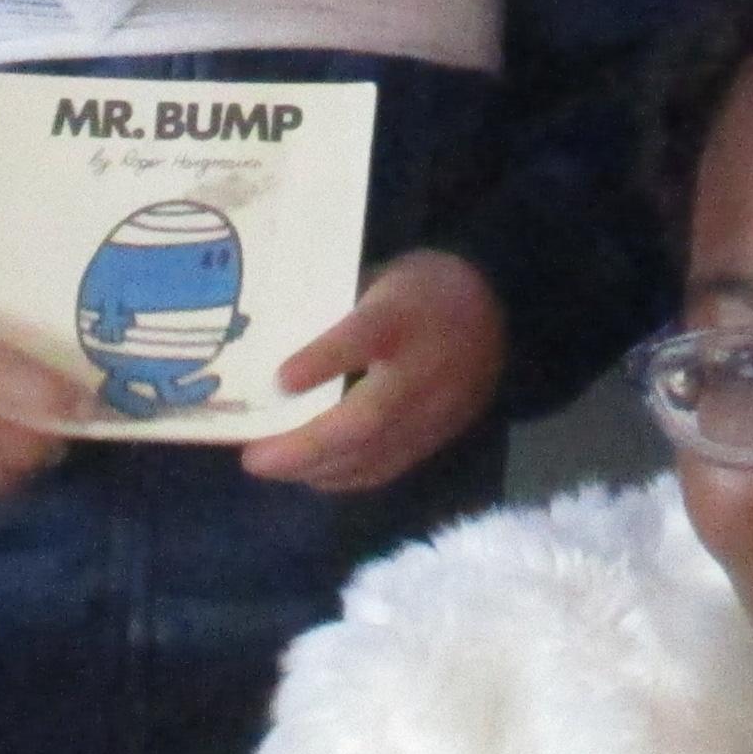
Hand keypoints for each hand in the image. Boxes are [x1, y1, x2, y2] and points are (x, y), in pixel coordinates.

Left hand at [245, 252, 507, 496]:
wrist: (498, 313)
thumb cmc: (422, 288)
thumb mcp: (382, 275)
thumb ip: (339, 310)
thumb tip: (277, 350)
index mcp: (403, 313)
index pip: (365, 336)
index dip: (323, 361)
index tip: (279, 382)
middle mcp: (422, 368)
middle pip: (366, 417)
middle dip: (305, 446)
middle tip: (254, 458)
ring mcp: (435, 409)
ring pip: (374, 453)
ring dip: (317, 468)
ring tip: (272, 467)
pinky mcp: (439, 436)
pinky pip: (389, 467)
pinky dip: (345, 477)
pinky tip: (313, 475)